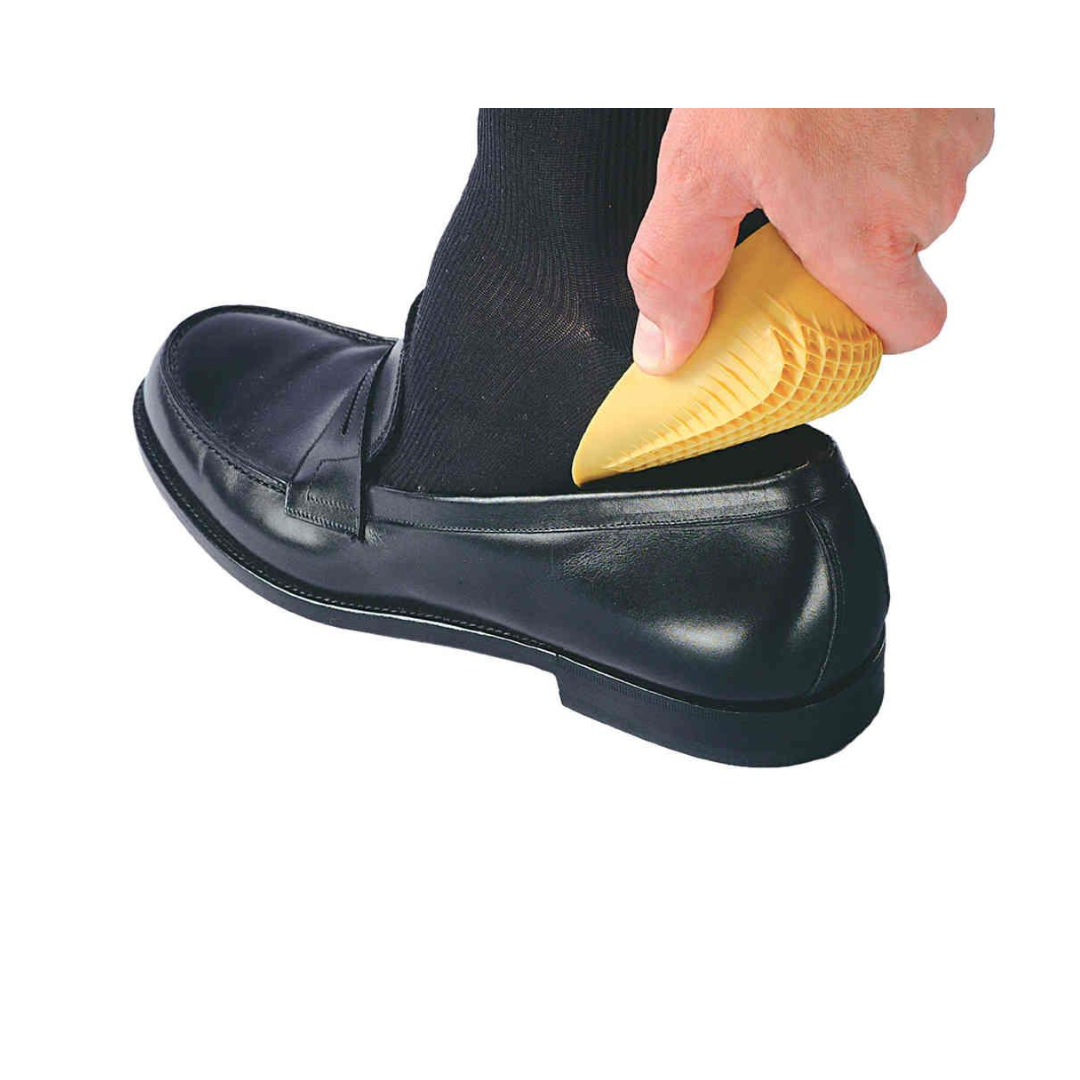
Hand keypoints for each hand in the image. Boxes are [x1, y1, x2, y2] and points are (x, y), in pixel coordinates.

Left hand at [628, 108, 993, 372]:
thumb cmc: (779, 48)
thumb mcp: (698, 167)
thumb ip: (678, 269)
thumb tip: (665, 348)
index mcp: (866, 235)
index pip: (908, 329)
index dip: (871, 332)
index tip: (826, 315)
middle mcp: (926, 196)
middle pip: (900, 258)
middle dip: (846, 245)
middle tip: (789, 206)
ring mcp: (956, 140)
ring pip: (916, 195)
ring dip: (866, 185)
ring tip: (813, 140)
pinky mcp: (967, 90)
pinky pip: (932, 139)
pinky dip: (890, 135)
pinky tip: (847, 106)